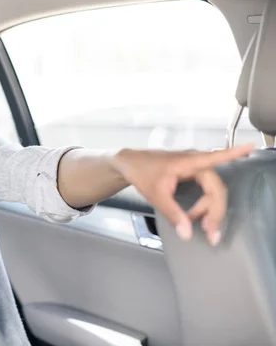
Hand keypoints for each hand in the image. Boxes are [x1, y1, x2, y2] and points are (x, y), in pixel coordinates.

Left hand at [113, 144, 253, 245]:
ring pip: (212, 191)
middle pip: (216, 188)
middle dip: (215, 211)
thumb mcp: (156, 196)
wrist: (130, 165)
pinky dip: (205, 204)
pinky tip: (201, 215)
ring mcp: (194, 167)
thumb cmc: (142, 174)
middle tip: (211, 233)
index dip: (234, 154)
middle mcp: (195, 162)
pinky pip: (206, 189)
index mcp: (189, 162)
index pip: (216, 157)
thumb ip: (173, 214)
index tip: (250, 147)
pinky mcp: (192, 172)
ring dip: (209, 209)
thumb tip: (187, 232)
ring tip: (200, 226)